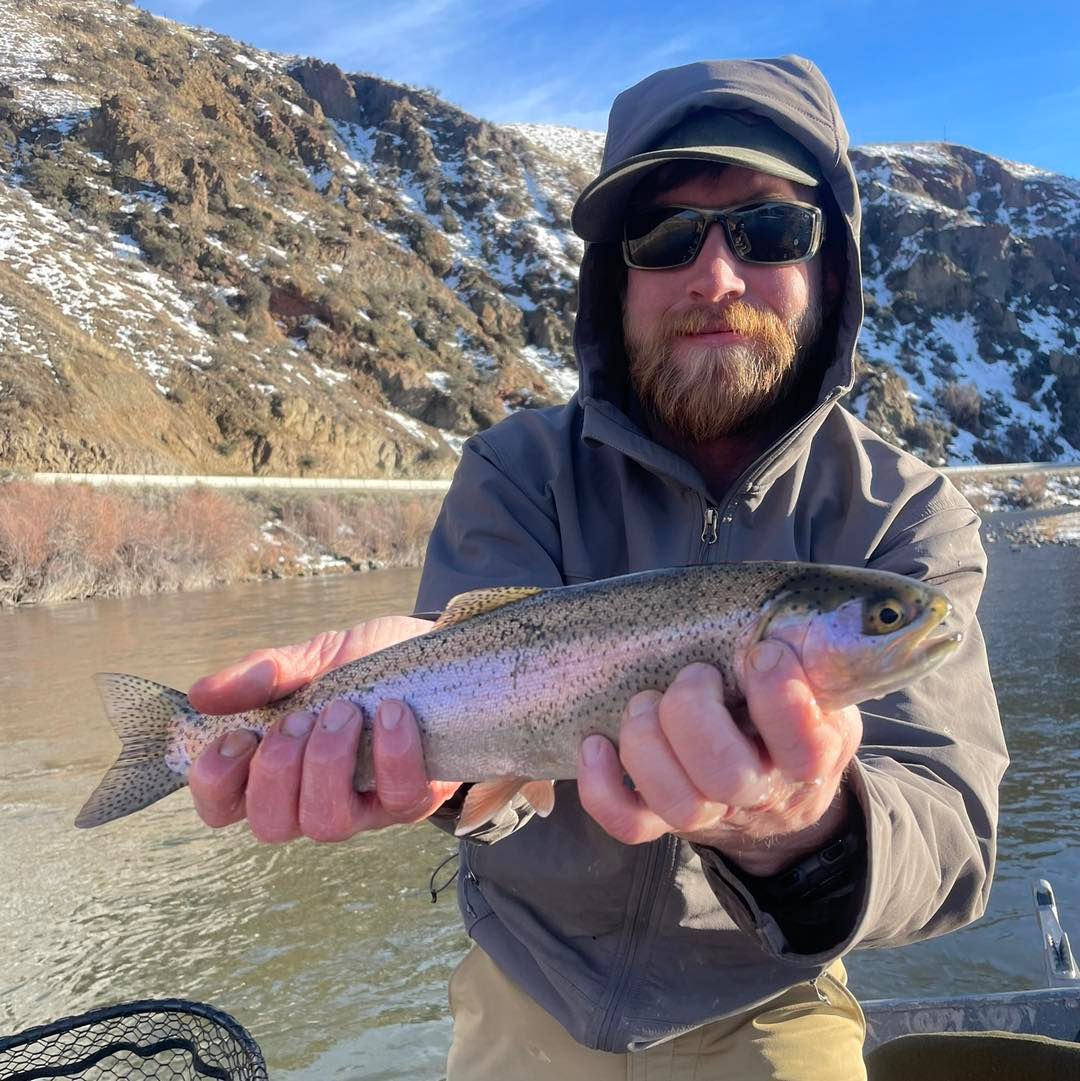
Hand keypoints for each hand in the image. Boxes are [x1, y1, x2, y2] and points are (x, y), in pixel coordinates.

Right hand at [187, 615, 461, 842]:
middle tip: (299, 719)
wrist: (437, 654)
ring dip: (327, 764)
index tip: (238, 736)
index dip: (216, 783)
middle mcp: (314, 800)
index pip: (222, 808)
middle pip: (271, 826)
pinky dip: (391, 754)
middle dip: (275, 772)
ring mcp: (365, 807)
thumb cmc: (367, 664)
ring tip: (343, 711)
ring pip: (327, 824)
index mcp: (277, 769)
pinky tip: (391, 712)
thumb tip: (201, 695)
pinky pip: (399, 797)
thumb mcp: (313, 658)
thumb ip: (263, 674)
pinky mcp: (414, 798)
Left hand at [577, 640, 861, 874]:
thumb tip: (784, 623)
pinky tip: (595, 744)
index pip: (804, 746)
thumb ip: (811, 657)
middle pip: (725, 776)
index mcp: (808, 755)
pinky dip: (602, 788)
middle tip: (694, 674)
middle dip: (692, 714)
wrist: (777, 795)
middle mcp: (758, 791)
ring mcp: (710, 812)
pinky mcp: (664, 820)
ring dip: (646, 745)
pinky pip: (629, 823)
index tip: (762, 653)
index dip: (780, 699)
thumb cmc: (791, 716)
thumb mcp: (819, 687)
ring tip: (644, 701)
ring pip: (677, 803)